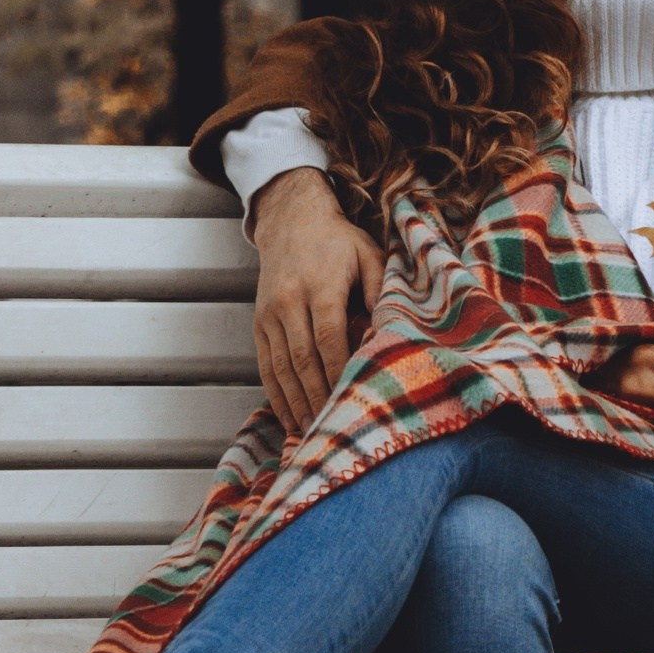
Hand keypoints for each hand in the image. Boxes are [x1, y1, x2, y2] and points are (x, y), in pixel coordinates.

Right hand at [249, 168, 386, 432]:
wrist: (291, 219)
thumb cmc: (339, 241)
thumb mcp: (369, 255)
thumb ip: (382, 291)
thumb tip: (395, 330)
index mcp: (319, 286)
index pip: (329, 337)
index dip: (340, 370)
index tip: (353, 398)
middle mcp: (288, 302)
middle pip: (303, 359)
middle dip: (319, 396)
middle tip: (335, 428)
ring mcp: (269, 315)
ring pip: (281, 367)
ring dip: (296, 403)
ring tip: (312, 433)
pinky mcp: (258, 324)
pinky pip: (266, 365)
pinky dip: (277, 395)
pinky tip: (290, 419)